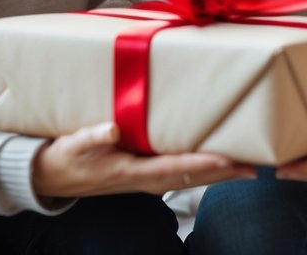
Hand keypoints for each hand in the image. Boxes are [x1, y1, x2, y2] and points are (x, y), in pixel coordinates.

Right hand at [32, 122, 254, 197]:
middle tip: (255, 167)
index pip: (173, 169)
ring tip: (248, 167)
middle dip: (223, 173)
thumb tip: (112, 127)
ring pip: (189, 179)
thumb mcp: (73, 146)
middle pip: (190, 178)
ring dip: (218, 174)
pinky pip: (180, 175)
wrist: (51, 178)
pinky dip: (202, 170)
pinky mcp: (144, 174)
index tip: (227, 159)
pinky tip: (218, 164)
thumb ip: (93, 136)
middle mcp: (143, 179)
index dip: (201, 165)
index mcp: (130, 172)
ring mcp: (146, 179)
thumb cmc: (65, 158)